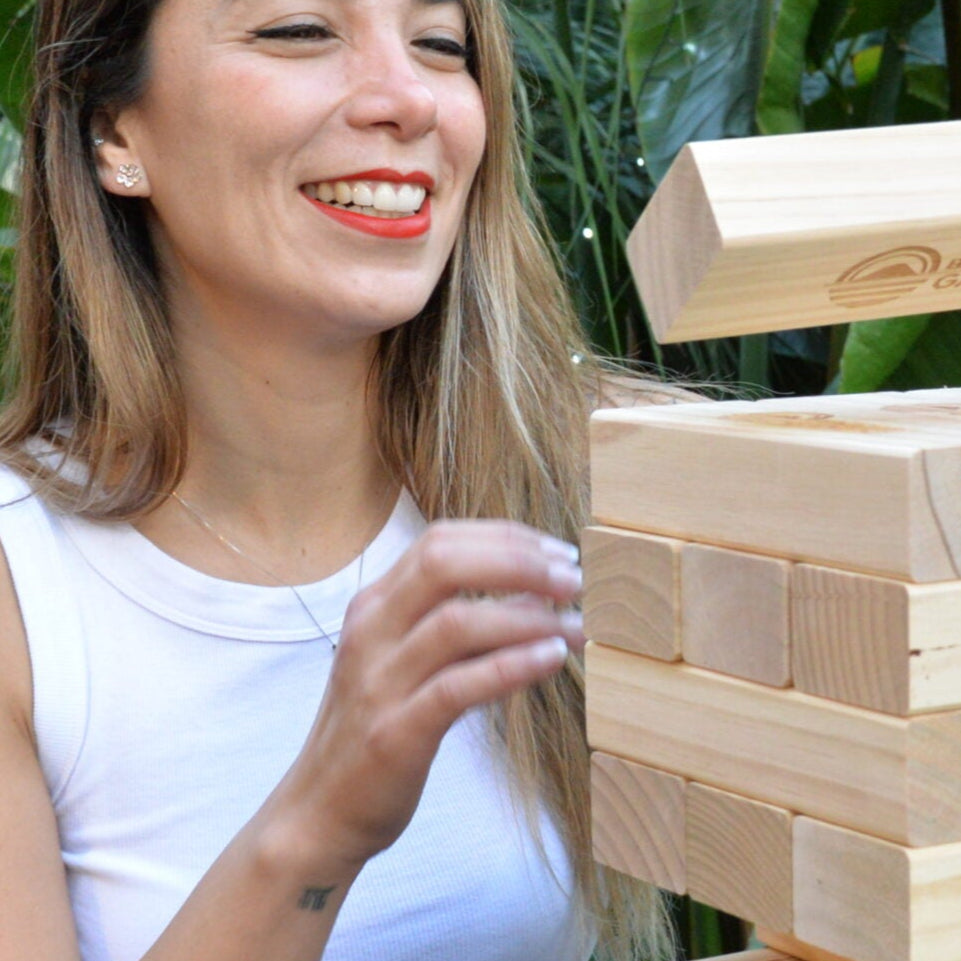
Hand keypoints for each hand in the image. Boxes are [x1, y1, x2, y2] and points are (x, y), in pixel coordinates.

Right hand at [278, 519, 583, 870]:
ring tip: (578, 627)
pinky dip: (511, 667)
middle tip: (574, 580)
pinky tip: (551, 661)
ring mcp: (379, 680)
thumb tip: (536, 598)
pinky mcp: (395, 731)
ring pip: (456, 622)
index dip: (506, 539)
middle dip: (518, 563)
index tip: (558, 554)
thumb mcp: (408, 660)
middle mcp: (372, 630)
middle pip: (444, 563)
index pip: (440, 541)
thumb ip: (460, 625)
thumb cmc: (379, 726)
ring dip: (528, 618)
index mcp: (374, 604)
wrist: (320, 811)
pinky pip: (458, 687)